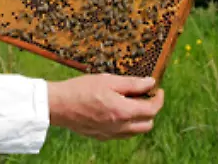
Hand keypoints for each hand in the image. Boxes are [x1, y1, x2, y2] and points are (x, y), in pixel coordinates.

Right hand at [47, 74, 163, 140]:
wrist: (58, 105)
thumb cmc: (81, 89)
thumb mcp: (108, 80)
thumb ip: (132, 83)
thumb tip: (150, 83)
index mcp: (123, 111)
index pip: (152, 110)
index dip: (158, 99)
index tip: (157, 90)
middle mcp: (119, 127)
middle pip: (147, 124)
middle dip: (150, 110)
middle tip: (144, 96)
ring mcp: (110, 134)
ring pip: (135, 132)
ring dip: (139, 119)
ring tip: (131, 103)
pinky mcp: (101, 137)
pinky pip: (122, 134)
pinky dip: (126, 125)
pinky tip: (116, 111)